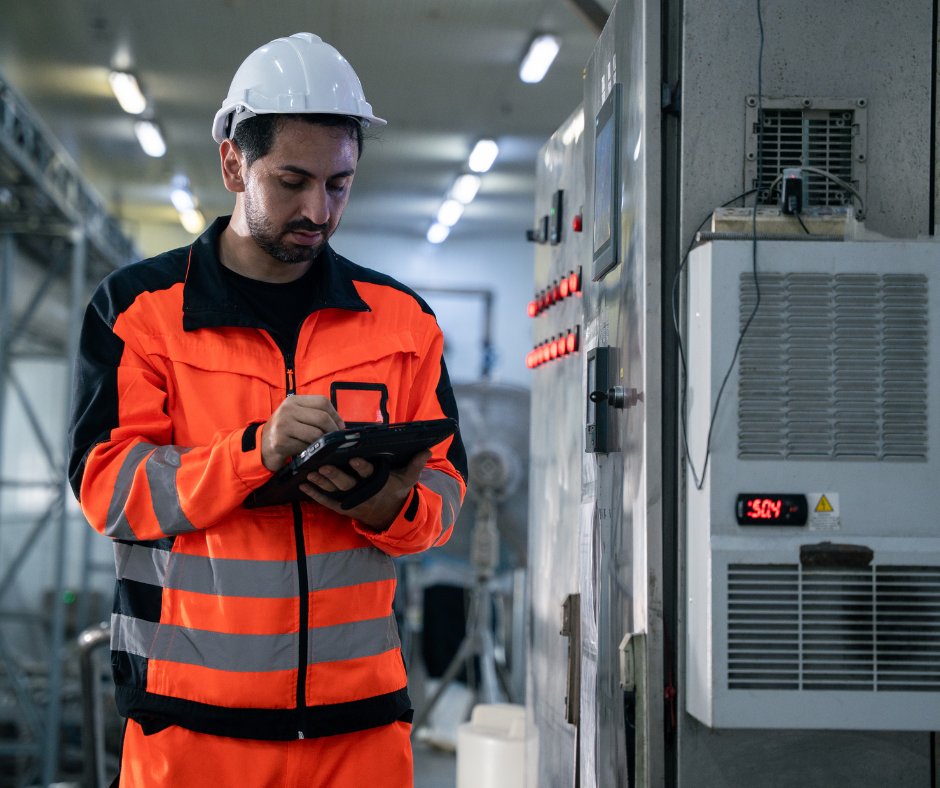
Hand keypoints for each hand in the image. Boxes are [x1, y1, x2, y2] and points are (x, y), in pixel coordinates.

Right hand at [260, 395, 344, 471]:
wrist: (261, 446)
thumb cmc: (285, 431)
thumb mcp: (297, 416)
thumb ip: (315, 415)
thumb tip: (341, 426)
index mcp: (294, 401)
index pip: (322, 401)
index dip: (336, 415)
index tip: (340, 426)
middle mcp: (287, 410)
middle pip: (322, 417)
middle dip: (333, 430)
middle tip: (336, 439)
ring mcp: (283, 426)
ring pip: (316, 433)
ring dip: (324, 442)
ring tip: (323, 446)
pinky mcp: (281, 442)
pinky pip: (306, 446)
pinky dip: (313, 450)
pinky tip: (310, 451)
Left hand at [300, 450, 432, 530]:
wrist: (390, 518)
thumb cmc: (397, 492)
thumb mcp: (408, 479)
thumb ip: (415, 464)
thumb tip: (428, 450)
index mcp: (378, 482)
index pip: (369, 474)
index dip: (362, 467)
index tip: (354, 459)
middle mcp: (363, 492)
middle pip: (347, 484)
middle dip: (334, 475)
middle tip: (322, 466)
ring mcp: (352, 500)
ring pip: (334, 491)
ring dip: (321, 483)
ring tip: (309, 473)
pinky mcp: (343, 506)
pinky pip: (327, 501)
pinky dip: (315, 494)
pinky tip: (304, 484)